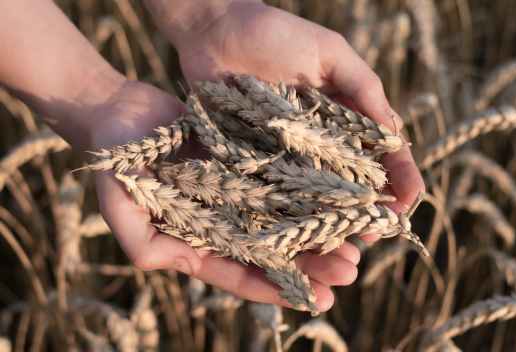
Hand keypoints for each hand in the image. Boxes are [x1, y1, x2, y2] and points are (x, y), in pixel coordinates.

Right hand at [89, 80, 360, 310]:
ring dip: (318, 231)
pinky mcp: (244, 163)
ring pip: (284, 217)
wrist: (122, 114)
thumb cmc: (116, 162)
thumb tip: (176, 265)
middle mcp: (222, 222)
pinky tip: (335, 196)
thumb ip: (143, 243)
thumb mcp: (120, 208)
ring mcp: (236, 192)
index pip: (243, 272)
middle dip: (312, 263)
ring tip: (355, 242)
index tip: (319, 299)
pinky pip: (280, 180)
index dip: (279, 289)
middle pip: (274, 249)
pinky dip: (306, 190)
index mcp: (197, 242)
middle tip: (350, 270)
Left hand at [170, 1, 424, 212]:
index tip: (409, 199)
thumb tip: (396, 133)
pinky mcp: (252, 160)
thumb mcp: (330, 54)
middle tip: (379, 233)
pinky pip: (274, 190)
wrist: (215, 32)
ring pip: (315, 194)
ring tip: (346, 243)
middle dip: (368, 208)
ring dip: (332, 219)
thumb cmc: (277, 34)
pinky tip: (299, 232)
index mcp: (342, 116)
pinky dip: (288, 212)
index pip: (378, 150)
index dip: (397, 175)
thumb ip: (363, 88)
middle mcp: (318, 140)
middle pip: (350, 181)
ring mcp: (286, 153)